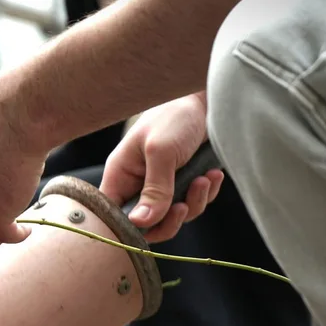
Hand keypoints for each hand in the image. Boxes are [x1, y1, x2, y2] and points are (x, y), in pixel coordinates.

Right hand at [100, 92, 223, 242]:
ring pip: (173, 216)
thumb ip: (153, 190)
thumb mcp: (161, 152)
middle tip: (182, 206)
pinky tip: (211, 174)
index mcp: (121, 175)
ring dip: (193, 203)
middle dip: (169, 219)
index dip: (129, 227)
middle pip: (147, 223)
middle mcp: (138, 184)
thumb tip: (139, 223)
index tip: (152, 225)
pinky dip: (205, 194)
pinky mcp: (184, 183)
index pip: (114, 214)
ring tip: (203, 179)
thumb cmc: (176, 116)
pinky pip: (193, 204)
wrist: (208, 98)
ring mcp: (162, 185)